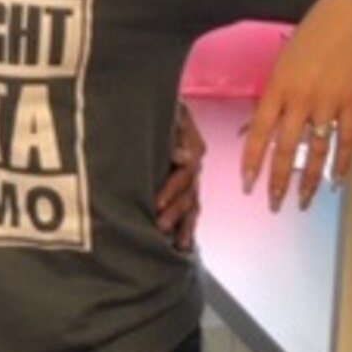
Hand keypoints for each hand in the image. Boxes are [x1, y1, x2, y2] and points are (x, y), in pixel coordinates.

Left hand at [156, 99, 206, 251]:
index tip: (156, 203)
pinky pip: (192, 212)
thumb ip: (177, 129)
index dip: (171, 189)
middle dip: (174, 211)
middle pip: (188, 192)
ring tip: (176, 243)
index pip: (186, 171)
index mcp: (192, 145)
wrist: (158, 104)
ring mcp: (192, 179)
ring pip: (191, 205)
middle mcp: (195, 165)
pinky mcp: (186, 189)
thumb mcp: (171, 110)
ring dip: (183, 224)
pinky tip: (184, 247)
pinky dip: (188, 229)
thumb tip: (183, 158)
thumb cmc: (162, 108)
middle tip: (159, 225)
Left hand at [239, 0, 351, 211]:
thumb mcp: (279, 66)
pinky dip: (342, 163)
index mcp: (277, 89)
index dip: (252, 162)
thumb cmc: (308, 41)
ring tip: (303, 201)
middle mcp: (300, 99)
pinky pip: (347, 140)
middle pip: (286, 149)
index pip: (259, 133)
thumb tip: (252, 130)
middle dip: (279, 180)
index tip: (248, 184)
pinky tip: (336, 182)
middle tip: (274, 203)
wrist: (345, 20)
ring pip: (316, 151)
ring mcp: (328, 102)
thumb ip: (270, 99)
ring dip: (308, 180)